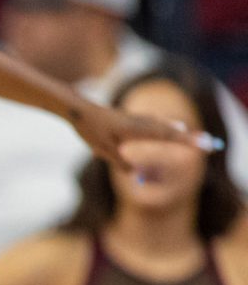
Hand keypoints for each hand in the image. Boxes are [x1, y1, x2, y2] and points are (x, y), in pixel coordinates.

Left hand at [66, 95, 209, 166]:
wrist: (77, 110)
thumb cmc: (91, 130)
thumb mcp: (104, 150)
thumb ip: (120, 163)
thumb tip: (135, 174)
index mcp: (138, 129)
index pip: (169, 137)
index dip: (187, 142)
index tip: (204, 146)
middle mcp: (141, 123)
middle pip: (170, 131)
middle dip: (188, 138)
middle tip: (208, 144)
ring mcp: (135, 120)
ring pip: (161, 125)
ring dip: (177, 131)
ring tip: (189, 133)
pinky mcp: (128, 120)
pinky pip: (152, 124)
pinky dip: (165, 126)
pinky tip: (170, 126)